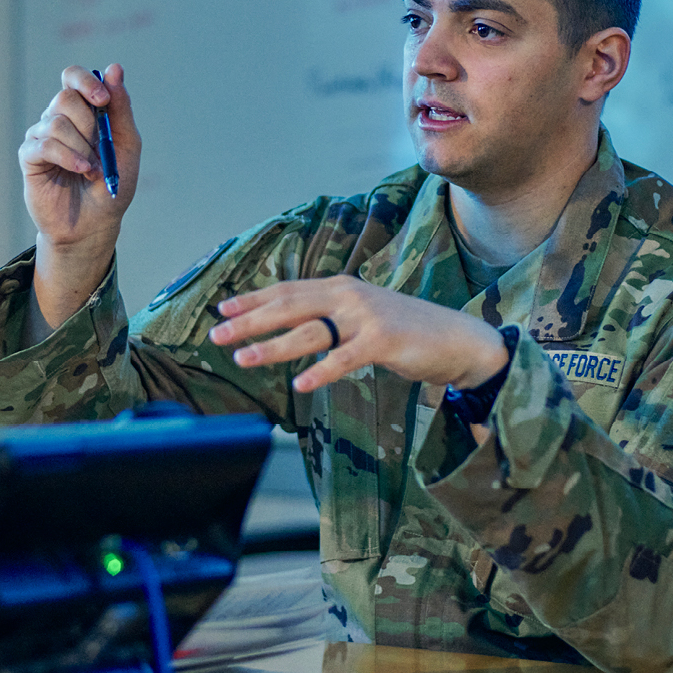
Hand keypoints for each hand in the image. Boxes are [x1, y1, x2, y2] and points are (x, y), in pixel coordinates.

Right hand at [20, 65, 143, 325]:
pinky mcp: (30, 158)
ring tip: (92, 170)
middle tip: (101, 150)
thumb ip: (120, 108)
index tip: (102, 98)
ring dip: (82, 147)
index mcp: (83, 111)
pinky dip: (68, 156)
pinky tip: (82, 171)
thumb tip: (114, 68)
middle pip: (66, 98)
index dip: (86, 81)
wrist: (95, 224)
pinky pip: (44, 145)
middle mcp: (59, 119)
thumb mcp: (126, 145)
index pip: (72, 77)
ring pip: (56, 122)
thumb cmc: (112, 185)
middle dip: (90, 124)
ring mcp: (41, 136)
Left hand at [209, 276, 508, 394]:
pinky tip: (299, 385)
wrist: (455, 339)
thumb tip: (288, 324)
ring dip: (274, 347)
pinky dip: (320, 372)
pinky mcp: (384, 341)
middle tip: (217, 336)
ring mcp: (366, 317)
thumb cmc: (404, 331)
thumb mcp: (361, 314)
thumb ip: (328, 315)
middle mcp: (349, 296)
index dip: (253, 299)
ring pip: (310, 332)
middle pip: (290, 307)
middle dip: (250, 321)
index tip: (222, 309)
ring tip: (244, 359)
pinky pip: (345, 359)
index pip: (287, 290)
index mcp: (340, 287)